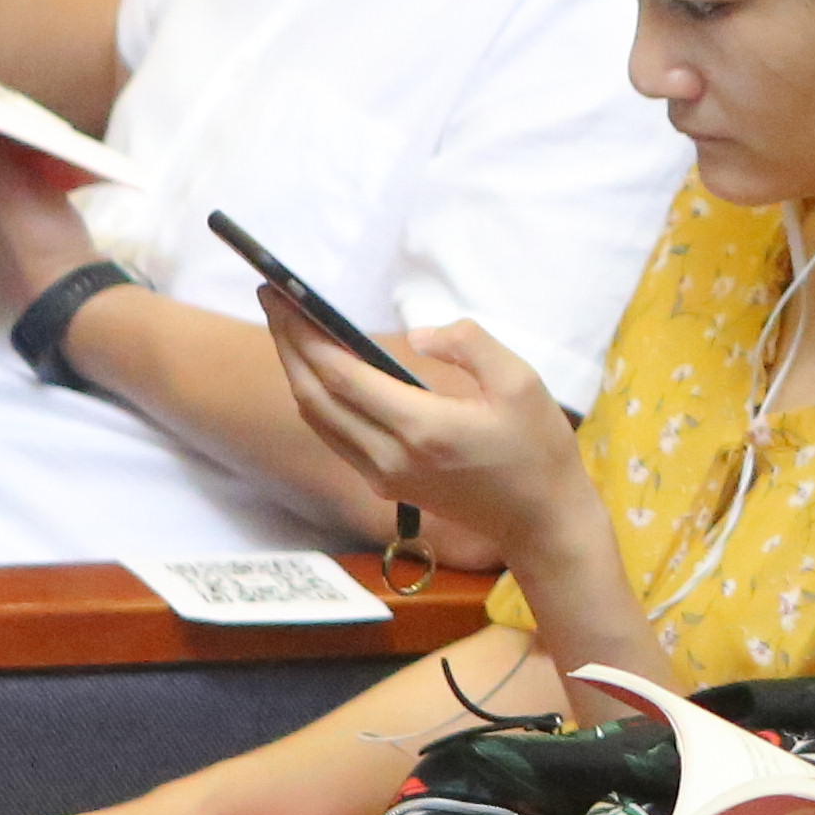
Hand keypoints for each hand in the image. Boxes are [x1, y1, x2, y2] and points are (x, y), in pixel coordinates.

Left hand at [264, 307, 581, 548]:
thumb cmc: (538, 449)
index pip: (340, 375)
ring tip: (288, 327)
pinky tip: (318, 371)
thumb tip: (417, 335)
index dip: (304, 332)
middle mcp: (390, 456)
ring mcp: (383, 475)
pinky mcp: (386, 484)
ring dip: (295, 371)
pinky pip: (335, 436)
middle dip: (287, 343)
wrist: (541, 522)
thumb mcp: (522, 382)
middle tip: (273, 297)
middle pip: (314, 396)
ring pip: (317, 419)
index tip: (283, 293)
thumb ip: (469, 345)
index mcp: (421, 427)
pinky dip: (316, 399)